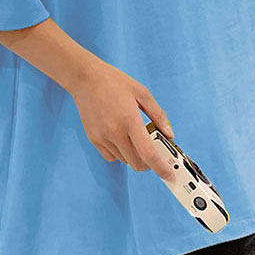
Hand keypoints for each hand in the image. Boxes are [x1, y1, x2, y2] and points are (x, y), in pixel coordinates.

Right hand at [70, 59, 175, 180]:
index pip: (148, 153)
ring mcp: (102, 137)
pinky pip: (111, 156)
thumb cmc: (114, 82)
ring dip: (135, 156)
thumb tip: (169, 134)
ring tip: (136, 138)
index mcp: (130, 119)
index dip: (161, 168)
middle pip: (137, 163)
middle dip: (149, 163)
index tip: (169, 175)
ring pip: (124, 160)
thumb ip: (158, 115)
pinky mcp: (93, 139)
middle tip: (155, 152)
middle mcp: (115, 132)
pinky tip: (122, 138)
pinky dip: (120, 153)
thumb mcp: (142, 93)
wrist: (85, 78)